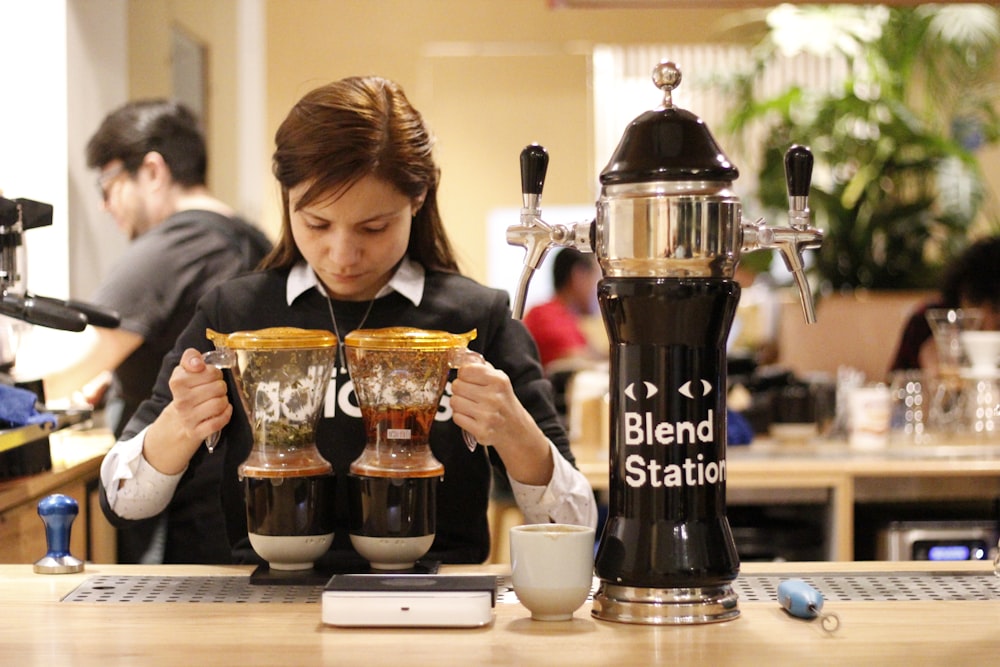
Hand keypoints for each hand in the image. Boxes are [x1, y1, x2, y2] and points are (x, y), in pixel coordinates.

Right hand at [143, 348, 232, 473]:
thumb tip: (198, 362)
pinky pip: (218, 422)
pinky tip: (222, 411)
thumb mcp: (184, 371)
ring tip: (218, 399)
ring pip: (220, 404)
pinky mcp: (196, 432)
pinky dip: (225, 415)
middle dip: (221, 386)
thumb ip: (190, 358)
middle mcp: (181, 400)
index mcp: (178, 382)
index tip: (210, 376)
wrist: (177, 421)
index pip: (211, 372)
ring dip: (224, 401)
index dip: (215, 373)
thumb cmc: (186, 392)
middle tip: (216, 389)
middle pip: (218, 387)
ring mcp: (188, 417)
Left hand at [450, 361, 552, 485]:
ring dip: (459, 404)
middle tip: (469, 395)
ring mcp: (488, 416)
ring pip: (454, 402)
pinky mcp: (482, 431)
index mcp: (499, 381)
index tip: (468, 379)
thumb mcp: (500, 380)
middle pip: (456, 386)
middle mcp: (494, 397)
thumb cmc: (503, 401)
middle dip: (460, 389)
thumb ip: (481, 367)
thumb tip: (460, 357)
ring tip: (471, 406)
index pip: (465, 370)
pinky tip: (472, 417)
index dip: (463, 374)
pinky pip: (457, 418)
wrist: (517, 430)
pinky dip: (461, 417)